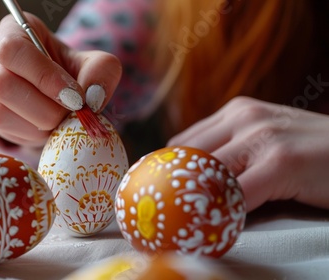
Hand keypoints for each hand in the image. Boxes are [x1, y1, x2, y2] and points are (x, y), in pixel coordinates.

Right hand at [0, 13, 121, 146]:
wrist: (59, 94)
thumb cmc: (72, 72)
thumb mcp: (93, 64)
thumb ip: (100, 71)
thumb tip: (92, 97)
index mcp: (13, 32)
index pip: (13, 50)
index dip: (44, 76)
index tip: (75, 97)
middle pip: (2, 83)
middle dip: (44, 106)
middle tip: (71, 112)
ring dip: (38, 122)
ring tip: (61, 120)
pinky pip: (2, 129)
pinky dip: (31, 134)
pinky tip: (48, 127)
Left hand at [168, 96, 328, 211]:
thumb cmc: (315, 156)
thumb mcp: (268, 142)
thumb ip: (233, 153)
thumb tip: (192, 181)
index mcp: (237, 111)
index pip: (183, 143)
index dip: (168, 172)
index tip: (158, 195)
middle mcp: (244, 116)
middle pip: (187, 156)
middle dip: (173, 187)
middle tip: (162, 214)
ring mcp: (262, 135)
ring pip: (207, 173)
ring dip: (194, 201)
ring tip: (182, 223)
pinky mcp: (281, 161)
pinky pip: (237, 194)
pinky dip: (224, 213)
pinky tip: (219, 227)